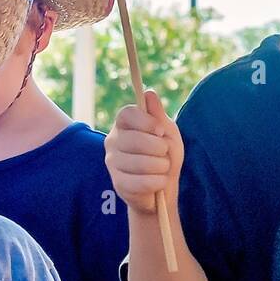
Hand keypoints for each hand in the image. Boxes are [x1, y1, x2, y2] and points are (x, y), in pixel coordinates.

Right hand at [104, 90, 180, 215]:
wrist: (162, 188)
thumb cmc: (164, 156)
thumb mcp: (167, 132)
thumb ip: (158, 114)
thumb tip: (149, 92)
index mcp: (124, 124)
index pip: (126, 113)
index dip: (145, 121)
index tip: (160, 130)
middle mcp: (112, 141)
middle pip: (135, 139)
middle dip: (159, 148)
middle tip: (164, 153)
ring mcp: (112, 163)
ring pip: (140, 162)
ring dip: (161, 166)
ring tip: (162, 168)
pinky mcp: (118, 183)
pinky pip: (141, 181)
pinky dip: (157, 182)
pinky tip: (159, 181)